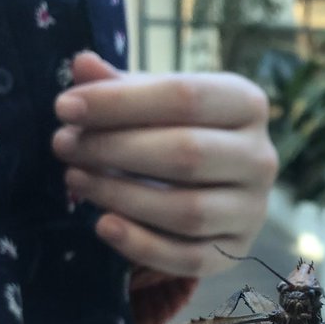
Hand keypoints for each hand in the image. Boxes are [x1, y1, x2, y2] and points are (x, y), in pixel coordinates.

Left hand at [51, 52, 277, 276]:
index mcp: (247, 104)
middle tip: (63, 145)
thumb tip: (82, 65)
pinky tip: (103, 225)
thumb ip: (119, 86)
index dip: (120, 102)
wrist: (214, 186)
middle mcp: (261, 157)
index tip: (65, 107)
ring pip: (188, 211)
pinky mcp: (236, 252)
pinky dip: (142, 246)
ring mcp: (252, 210)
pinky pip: (189, 258)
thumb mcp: (152, 102)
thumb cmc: (176, 130)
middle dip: (114, 150)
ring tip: (75, 179)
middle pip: (187, 154)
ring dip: (121, 197)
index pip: (186, 97)